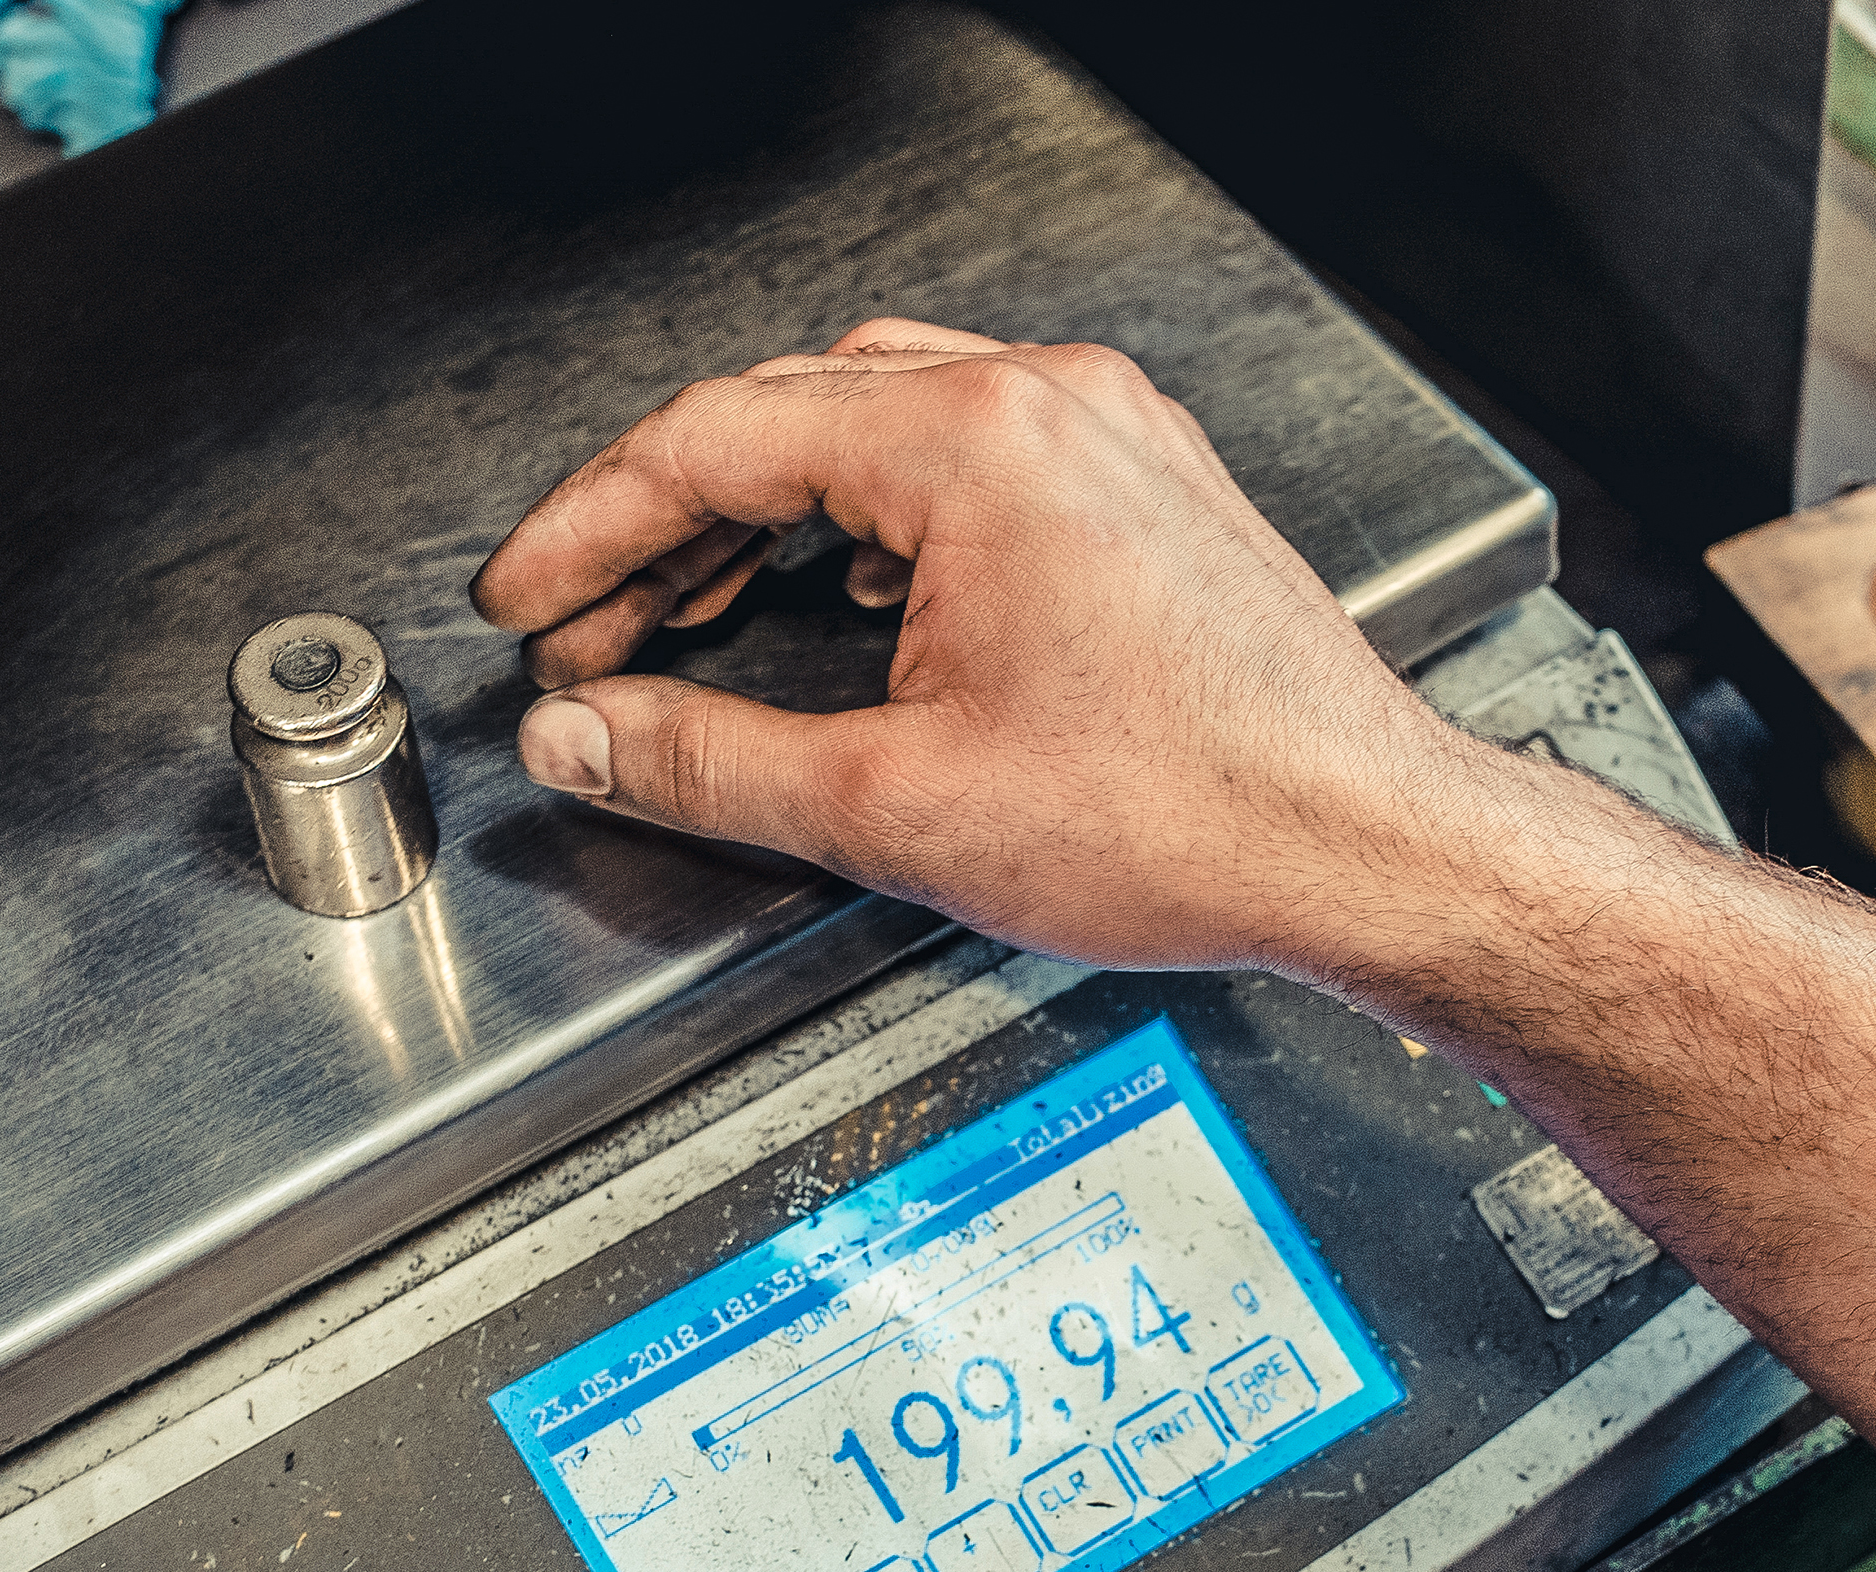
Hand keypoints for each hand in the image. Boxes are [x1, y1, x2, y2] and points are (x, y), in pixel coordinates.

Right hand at [469, 317, 1484, 973]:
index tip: (525, 601)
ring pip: (861, 423)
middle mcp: (1041, 404)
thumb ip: (702, 762)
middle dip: (655, 526)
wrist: (1368, 845)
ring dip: (749, 513)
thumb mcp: (892, 807)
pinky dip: (850, 513)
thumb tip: (580, 737)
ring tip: (670, 615)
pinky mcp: (1129, 481)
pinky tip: (821, 592)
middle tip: (579, 628)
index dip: (586, 529)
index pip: (710, 444)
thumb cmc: (1191, 816)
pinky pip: (949, 449)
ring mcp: (1096, 432)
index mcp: (974, 446)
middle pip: (778, 416)